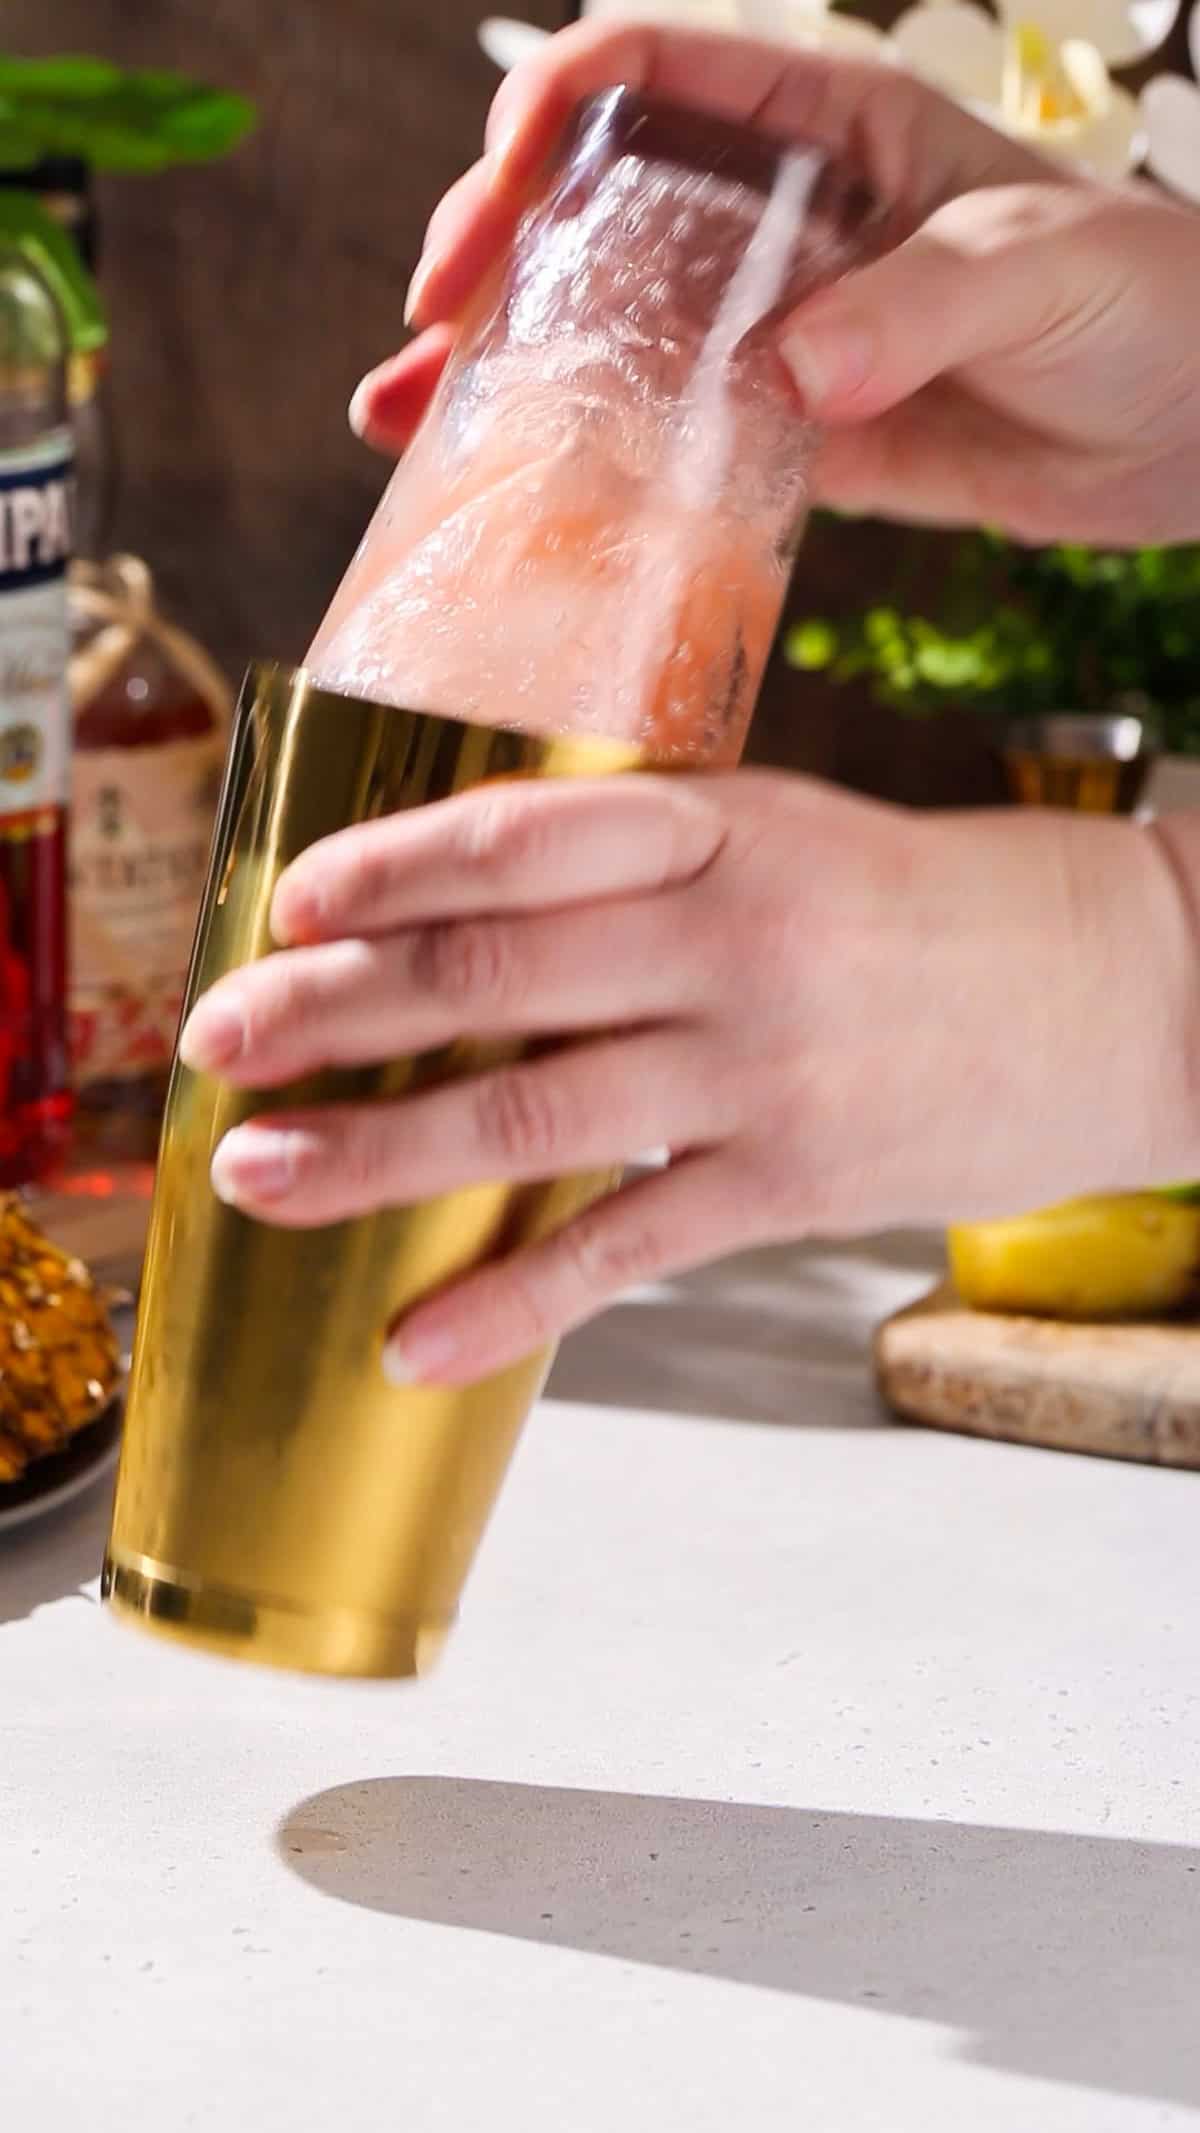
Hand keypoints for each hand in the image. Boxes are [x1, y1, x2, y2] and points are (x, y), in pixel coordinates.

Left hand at [178, 775, 1198, 1382]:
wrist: (1130, 990)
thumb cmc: (944, 911)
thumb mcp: (798, 840)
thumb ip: (654, 868)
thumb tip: (482, 917)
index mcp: (727, 829)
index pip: (519, 837)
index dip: (386, 869)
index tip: (287, 905)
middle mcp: (732, 937)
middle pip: (490, 973)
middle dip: (329, 1010)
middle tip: (213, 1042)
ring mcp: (763, 1066)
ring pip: (529, 1108)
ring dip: (373, 1149)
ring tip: (259, 1174)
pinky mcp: (794, 1183)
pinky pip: (619, 1249)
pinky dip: (505, 1301)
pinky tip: (412, 1343)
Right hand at [350, 21, 1199, 547]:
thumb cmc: (1150, 299)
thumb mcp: (1036, 269)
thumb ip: (911, 308)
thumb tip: (785, 375)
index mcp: (825, 122)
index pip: (648, 77)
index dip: (548, 122)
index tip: (493, 205)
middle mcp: (780, 219)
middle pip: (593, 211)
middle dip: (491, 259)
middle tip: (426, 337)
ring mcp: (777, 331)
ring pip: (612, 334)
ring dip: (508, 373)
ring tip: (405, 422)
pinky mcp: (795, 439)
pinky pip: (675, 445)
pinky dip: (598, 467)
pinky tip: (526, 496)